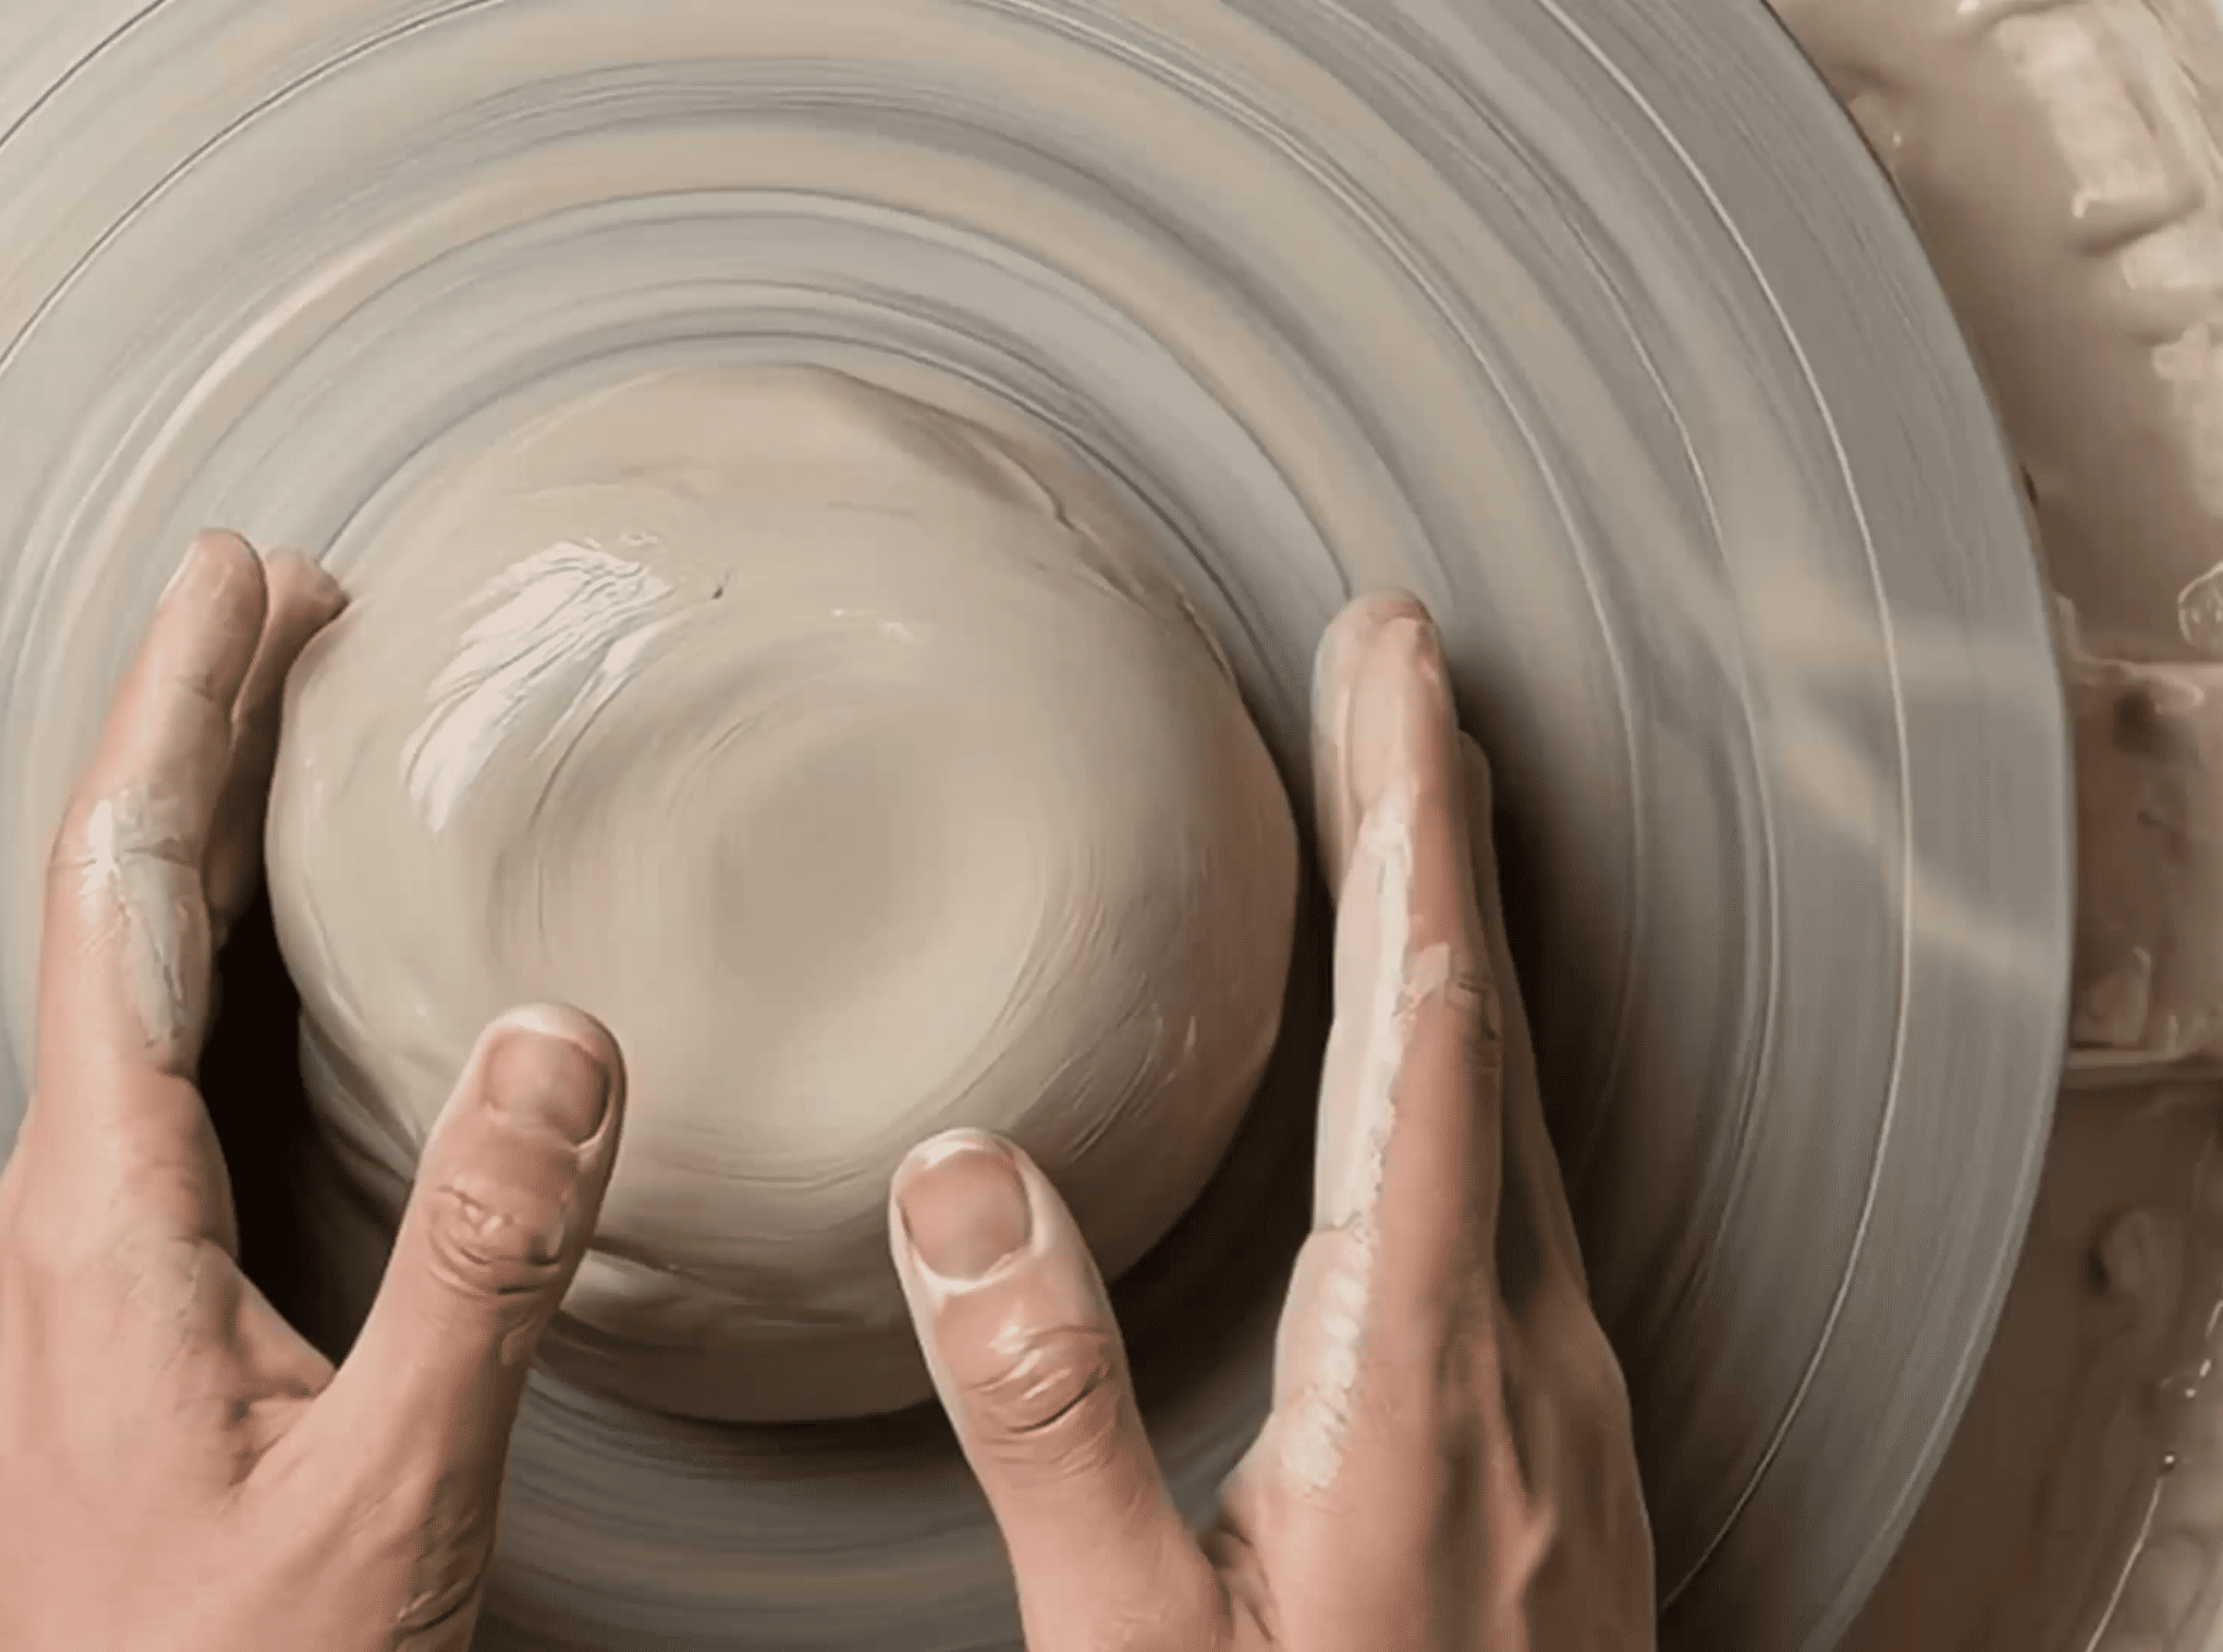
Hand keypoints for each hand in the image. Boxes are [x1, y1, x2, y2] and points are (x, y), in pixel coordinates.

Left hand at [0, 530, 629, 1651]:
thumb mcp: (390, 1496)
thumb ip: (476, 1266)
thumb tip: (552, 1039)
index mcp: (95, 1231)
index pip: (120, 903)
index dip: (179, 714)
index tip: (242, 578)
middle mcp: (51, 1226)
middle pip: (116, 918)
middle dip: (200, 740)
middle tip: (295, 605)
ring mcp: (66, 1273)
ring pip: (127, 997)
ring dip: (208, 846)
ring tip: (294, 733)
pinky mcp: (103, 1317)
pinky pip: (149, 1081)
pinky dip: (219, 964)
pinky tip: (282, 962)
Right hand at [886, 593, 1657, 1650]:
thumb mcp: (1133, 1644)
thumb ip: (1046, 1415)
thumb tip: (962, 1180)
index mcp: (1428, 1369)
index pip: (1427, 1031)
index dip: (1409, 827)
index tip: (1389, 666)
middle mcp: (1529, 1355)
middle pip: (1492, 1028)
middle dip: (1439, 827)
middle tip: (1390, 671)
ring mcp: (1565, 1403)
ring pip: (1517, 1103)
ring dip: (1457, 938)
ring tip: (1404, 815)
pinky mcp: (1556, 1448)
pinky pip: (1518, 1184)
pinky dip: (1465, 1059)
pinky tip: (1423, 1069)